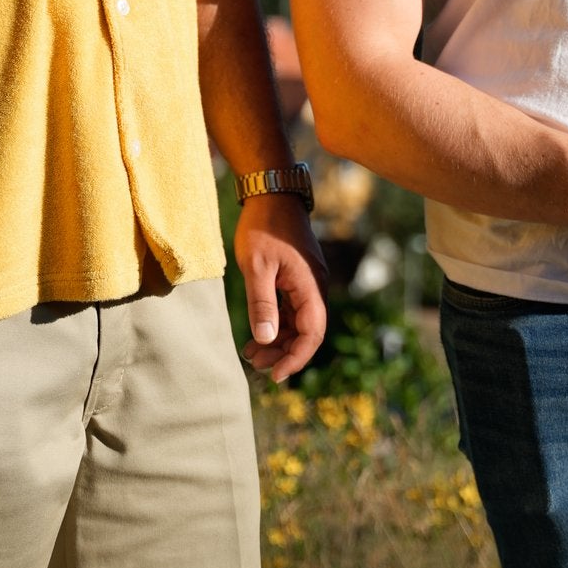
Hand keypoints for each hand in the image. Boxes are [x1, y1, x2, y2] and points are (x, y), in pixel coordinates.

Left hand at [234, 194, 327, 382]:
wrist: (271, 192)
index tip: (276, 375)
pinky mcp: (298, 276)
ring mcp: (308, 281)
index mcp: (310, 285)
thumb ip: (262, 304)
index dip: (296, 358)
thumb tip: (266, 339)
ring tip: (251, 354)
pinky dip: (277, 323)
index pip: (313, 333)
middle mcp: (315, 286)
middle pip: (307, 331)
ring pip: (299, 322)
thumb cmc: (263, 227)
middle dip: (284, 353)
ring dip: (279, 340)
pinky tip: (257, 332)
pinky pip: (293, 308)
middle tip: (256, 366)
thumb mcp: (256, 266)